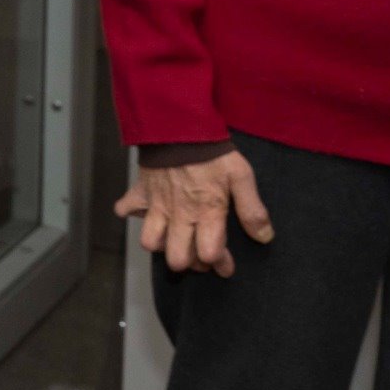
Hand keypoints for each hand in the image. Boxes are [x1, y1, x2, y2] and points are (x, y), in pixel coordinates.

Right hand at [115, 150, 273, 274]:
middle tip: (201, 254)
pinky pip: (126, 209)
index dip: (220, 264)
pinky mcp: (141, 191)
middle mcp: (180, 215)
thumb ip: (252, 209)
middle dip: (191, 263)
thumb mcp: (241, 176)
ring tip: (175, 237)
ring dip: (162, 245)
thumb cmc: (212, 151)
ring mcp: (157, 204)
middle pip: (177, 258)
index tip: (226, 264)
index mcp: (207, 212)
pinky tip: (146, 212)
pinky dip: (132, 214)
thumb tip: (264, 236)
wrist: (178, 124)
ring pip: (150, 242)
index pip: (209, 254)